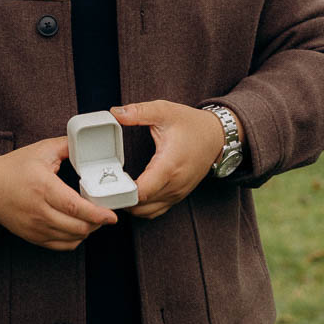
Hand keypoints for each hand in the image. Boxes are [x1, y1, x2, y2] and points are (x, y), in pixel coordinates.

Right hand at [0, 137, 117, 249]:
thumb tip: (87, 144)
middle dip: (97, 223)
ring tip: (93, 219)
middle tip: (105, 214)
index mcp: (43, 187)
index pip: (75, 207)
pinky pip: (60, 245)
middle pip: (77, 227)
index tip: (111, 215)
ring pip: (71, 238)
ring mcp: (35, 227)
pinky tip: (78, 227)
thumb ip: (66, 146)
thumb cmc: (14, 168)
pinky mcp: (33, 237)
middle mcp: (39, 211)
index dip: (97, 214)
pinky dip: (74, 239)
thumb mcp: (41, 150)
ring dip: (87, 231)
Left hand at [110, 100, 237, 218]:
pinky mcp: (178, 196)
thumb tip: (115, 112)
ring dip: (131, 206)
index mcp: (169, 166)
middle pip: (141, 206)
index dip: (122, 191)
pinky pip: (157, 210)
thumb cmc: (191, 124)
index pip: (141, 192)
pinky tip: (132, 193)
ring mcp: (178, 193)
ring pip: (148, 212)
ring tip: (117, 189)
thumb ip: (139, 111)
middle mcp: (174, 184)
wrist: (217, 136)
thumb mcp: (164, 111)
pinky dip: (142, 207)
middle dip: (122, 200)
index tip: (108, 182)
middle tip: (105, 186)